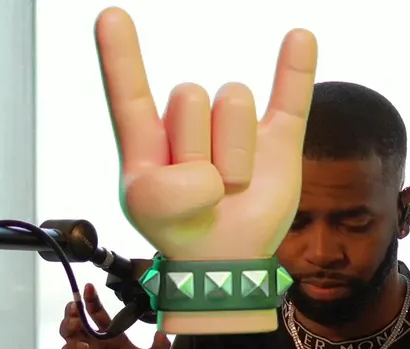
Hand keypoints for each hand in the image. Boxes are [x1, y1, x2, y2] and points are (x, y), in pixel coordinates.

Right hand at [59, 283, 170, 348]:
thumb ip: (159, 348)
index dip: (91, 300)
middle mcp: (97, 344)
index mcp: (114, 338)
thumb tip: (162, 333)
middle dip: (72, 310)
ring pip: (68, 335)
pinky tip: (82, 345)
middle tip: (75, 304)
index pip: (98, 314)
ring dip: (68, 325)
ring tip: (75, 321)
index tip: (89, 287)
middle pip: (77, 321)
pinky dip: (72, 347)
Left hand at [95, 8, 318, 334]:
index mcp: (147, 137)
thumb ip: (168, 190)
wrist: (224, 262)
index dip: (120, 54)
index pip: (129, 89)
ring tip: (230, 189)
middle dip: (196, 150)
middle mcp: (190, 122)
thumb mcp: (148, 212)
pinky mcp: (277, 139)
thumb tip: (212, 174)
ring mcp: (235, 128)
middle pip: (190, 97)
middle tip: (200, 192)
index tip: (109, 16)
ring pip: (233, 102)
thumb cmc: (178, 231)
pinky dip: (297, 67)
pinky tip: (300, 37)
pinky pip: (292, 95)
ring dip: (234, 157)